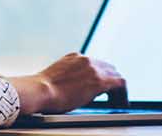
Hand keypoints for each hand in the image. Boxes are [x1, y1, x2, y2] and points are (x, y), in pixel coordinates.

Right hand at [8, 53, 124, 114]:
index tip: (102, 86)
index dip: (100, 75)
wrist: (39, 90)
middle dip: (111, 79)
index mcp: (74, 58)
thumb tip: (73, 90)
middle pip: (108, 66)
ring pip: (115, 74)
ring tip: (119, 100)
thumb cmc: (41, 90)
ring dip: (117, 88)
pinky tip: (122, 103)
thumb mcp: (55, 78)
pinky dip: (122, 93)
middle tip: (113, 94)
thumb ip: (68, 78)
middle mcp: (85, 59)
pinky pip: (119, 84)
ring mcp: (93, 68)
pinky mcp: (99, 80)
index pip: (94, 64)